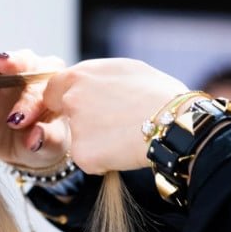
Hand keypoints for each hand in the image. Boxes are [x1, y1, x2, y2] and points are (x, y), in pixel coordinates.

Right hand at [0, 50, 68, 168]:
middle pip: (22, 62)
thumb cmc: (47, 141)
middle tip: (0, 64)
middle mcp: (30, 75)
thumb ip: (47, 140)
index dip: (29, 101)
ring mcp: (3, 79)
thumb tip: (35, 139)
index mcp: (54, 85)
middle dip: (10, 63)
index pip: (44, 87)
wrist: (25, 149)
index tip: (18, 120)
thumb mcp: (52, 146)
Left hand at [43, 58, 188, 173]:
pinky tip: (125, 151)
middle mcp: (71, 99)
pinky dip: (103, 161)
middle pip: (66, 116)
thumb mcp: (125, 70)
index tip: (82, 108)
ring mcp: (75, 127)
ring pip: (79, 139)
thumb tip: (89, 83)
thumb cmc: (159, 94)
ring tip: (126, 135)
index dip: (65, 100)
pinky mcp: (82, 154)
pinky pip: (89, 161)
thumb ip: (97, 78)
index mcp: (79, 75)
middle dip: (82, 122)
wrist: (177, 123)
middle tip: (111, 125)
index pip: (53, 89)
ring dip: (96, 142)